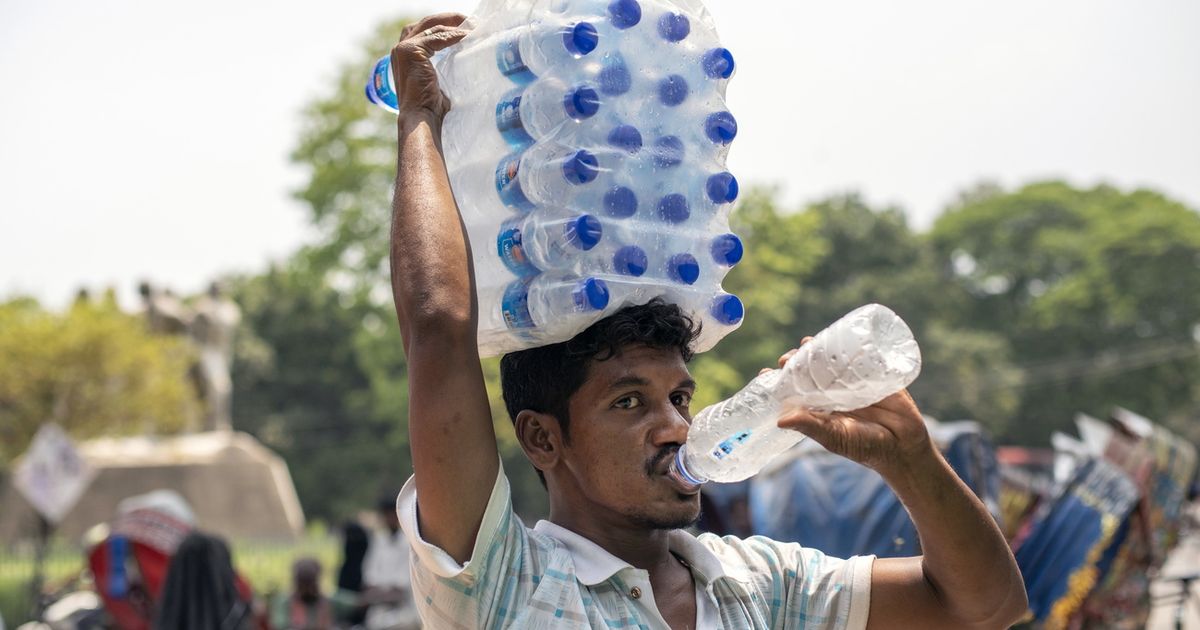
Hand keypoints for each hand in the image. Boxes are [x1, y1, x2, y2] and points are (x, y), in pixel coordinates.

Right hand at [390, 14, 469, 118]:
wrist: (421, 117)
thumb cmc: (431, 106)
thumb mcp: (437, 80)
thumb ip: (443, 65)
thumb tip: (464, 56)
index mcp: (404, 56)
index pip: (424, 32)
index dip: (444, 27)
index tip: (465, 27)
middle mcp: (400, 49)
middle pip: (426, 23)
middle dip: (449, 19)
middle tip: (470, 21)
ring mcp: (403, 48)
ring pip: (432, 27)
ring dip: (454, 25)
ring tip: (473, 26)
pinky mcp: (410, 50)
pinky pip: (438, 36)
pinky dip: (455, 35)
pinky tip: (468, 36)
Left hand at [768, 339, 934, 474]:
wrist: (903, 446)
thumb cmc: (866, 447)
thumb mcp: (835, 437)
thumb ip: (811, 427)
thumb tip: (779, 420)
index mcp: (820, 408)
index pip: (796, 390)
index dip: (781, 380)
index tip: (765, 372)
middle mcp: (833, 392)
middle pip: (810, 370)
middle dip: (796, 361)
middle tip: (786, 358)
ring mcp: (853, 382)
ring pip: (832, 360)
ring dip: (817, 349)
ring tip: (805, 343)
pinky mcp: (874, 374)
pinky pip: (860, 356)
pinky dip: (849, 345)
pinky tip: (839, 337)